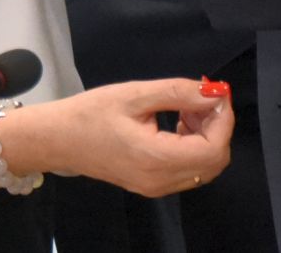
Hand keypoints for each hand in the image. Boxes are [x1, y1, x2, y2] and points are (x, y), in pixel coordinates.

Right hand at [50, 78, 232, 196]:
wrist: (57, 139)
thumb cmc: (90, 114)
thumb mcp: (134, 94)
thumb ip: (178, 93)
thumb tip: (214, 93)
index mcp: (156, 159)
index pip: (214, 148)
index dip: (223, 119)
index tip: (215, 92)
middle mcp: (161, 181)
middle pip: (214, 161)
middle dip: (216, 126)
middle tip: (197, 98)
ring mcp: (157, 187)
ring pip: (204, 167)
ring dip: (205, 135)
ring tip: (183, 108)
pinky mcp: (152, 185)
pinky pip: (188, 170)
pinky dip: (193, 146)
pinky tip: (176, 124)